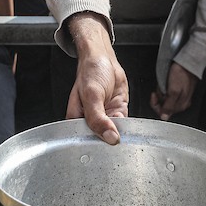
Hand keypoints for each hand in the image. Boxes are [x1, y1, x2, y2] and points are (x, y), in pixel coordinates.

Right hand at [65, 13, 127, 144]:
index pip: (85, 142)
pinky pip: (125, 126)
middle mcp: (90, 122)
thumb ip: (98, 118)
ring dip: (121, 134)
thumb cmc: (91, 71)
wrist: (105, 58)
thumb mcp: (92, 95)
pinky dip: (129, 126)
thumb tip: (110, 137)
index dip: (95, 146)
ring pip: (114, 135)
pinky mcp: (117, 114)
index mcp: (76, 121)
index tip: (106, 147)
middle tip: (116, 141)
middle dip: (110, 142)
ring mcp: (105, 119)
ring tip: (120, 128)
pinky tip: (128, 124)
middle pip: (100, 141)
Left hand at [150, 62, 197, 119]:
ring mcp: (180, 97)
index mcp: (180, 106)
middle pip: (164, 106)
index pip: (163, 113)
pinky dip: (164, 87)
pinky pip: (167, 93)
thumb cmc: (182, 75)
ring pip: (164, 99)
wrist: (187, 64)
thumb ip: (168, 106)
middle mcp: (181, 103)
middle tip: (161, 87)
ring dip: (161, 91)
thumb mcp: (173, 91)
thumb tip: (164, 118)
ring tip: (164, 83)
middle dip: (160, 96)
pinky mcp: (179, 91)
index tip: (154, 95)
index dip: (156, 104)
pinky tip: (166, 82)